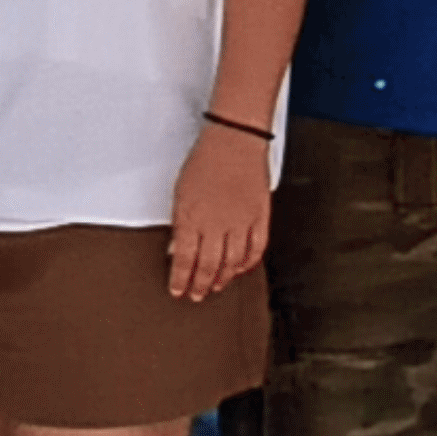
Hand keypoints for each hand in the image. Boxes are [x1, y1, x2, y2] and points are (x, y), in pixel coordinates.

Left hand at [164, 127, 272, 303]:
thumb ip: (180, 223)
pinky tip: (240, 269)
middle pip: (209, 266)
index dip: (181, 280)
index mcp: (192, 218)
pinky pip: (256, 249)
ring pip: (232, 263)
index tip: (177, 290)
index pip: (185, 260)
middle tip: (196, 295)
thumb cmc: (205, 161)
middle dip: (200, 285)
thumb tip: (177, 248)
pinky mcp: (260, 217)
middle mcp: (217, 225)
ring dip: (223, 278)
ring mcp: (241, 223)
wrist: (234, 140)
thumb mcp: (180, 192)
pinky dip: (248, 263)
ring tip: (216, 286)